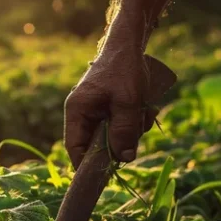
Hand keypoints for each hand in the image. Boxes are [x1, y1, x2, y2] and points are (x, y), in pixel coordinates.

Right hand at [63, 47, 156, 168]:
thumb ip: (124, 131)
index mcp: (77, 111)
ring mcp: (96, 112)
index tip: (105, 175)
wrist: (130, 46)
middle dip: (120, 142)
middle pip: (97, 144)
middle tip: (138, 129)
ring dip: (132, 131)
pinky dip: (135, 122)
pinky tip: (145, 108)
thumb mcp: (127, 102)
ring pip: (113, 137)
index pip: (74, 147)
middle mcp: (83, 114)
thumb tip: (124, 159)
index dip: (86, 164)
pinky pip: (121, 126)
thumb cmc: (124, 70)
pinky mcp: (109, 110)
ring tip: (145, 112)